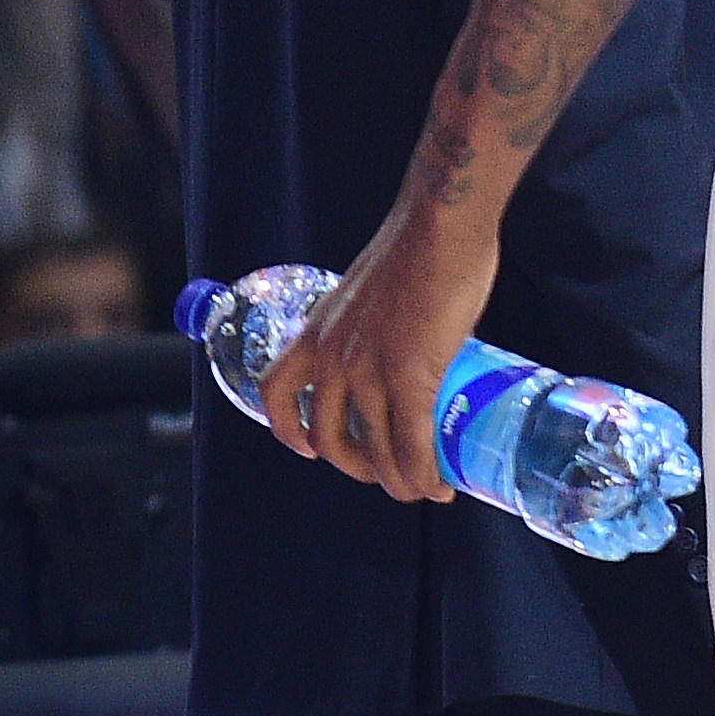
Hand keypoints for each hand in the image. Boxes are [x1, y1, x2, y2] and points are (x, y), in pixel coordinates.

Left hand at [252, 194, 501, 503]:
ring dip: (396, 480)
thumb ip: (369, 320)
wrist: (438, 226)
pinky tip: (437, 486)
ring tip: (418, 489)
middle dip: (355, 466)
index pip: (275, 391)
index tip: (309, 448)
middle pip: (329, 435)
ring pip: (374, 447)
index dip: (287, 429)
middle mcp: (331, 358)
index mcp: (315, 332)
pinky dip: (422, 472)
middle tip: (382, 472)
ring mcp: (369, 370)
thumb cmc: (415, 245)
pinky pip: (411, 441)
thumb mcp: (366, 289)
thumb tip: (401, 340)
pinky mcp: (410, 376)